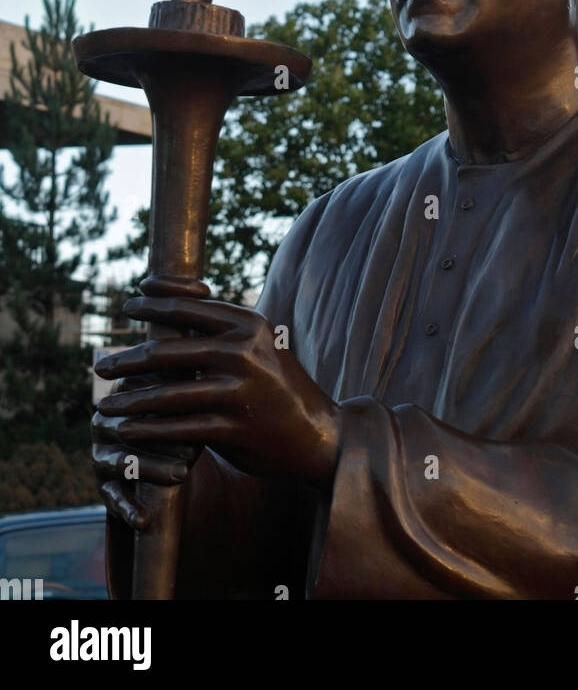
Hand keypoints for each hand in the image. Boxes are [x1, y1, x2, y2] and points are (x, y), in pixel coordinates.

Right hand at [92, 375, 200, 531]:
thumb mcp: (185, 395)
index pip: (138, 394)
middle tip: (194, 445)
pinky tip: (144, 520)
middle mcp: (104, 422)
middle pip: (128, 427)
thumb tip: (217, 363)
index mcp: (121, 393)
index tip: (201, 410)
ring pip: (122, 462)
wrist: (166, 451)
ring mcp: (101, 454)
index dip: (167, 402)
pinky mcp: (103, 486)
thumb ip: (191, 379)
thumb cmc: (181, 414)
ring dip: (151, 469)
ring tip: (181, 475)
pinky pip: (112, 499)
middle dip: (160, 436)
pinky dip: (126, 510)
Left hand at [94, 296, 340, 486]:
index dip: (151, 302)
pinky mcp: (234, 427)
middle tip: (101, 365)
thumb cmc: (277, 386)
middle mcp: (244, 351)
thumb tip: (169, 306)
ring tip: (104, 405)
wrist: (317, 434)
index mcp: (249, 323)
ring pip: (167, 393)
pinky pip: (178, 428)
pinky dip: (146, 431)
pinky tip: (124, 432)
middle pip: (168, 349)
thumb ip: (222, 330)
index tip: (128, 304)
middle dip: (127, 358)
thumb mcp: (258, 346)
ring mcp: (239, 389)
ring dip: (128, 400)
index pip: (186, 306)